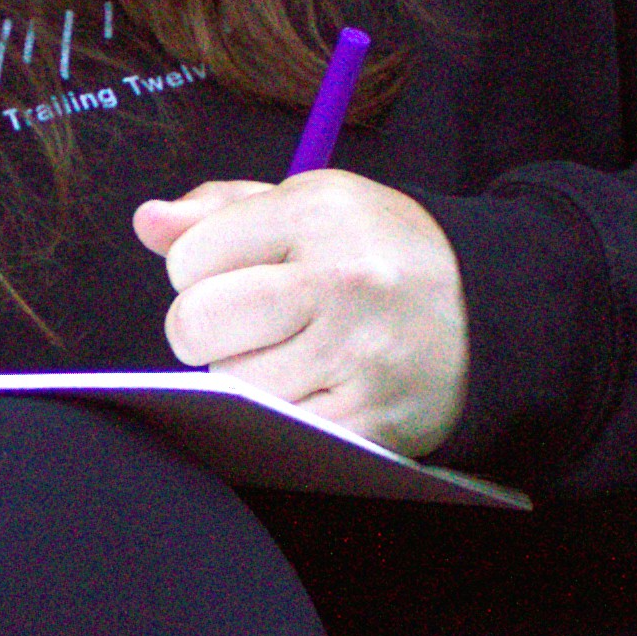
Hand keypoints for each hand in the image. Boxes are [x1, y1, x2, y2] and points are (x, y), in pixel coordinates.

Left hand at [134, 170, 469, 457]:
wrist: (489, 312)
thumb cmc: (379, 255)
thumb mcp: (311, 205)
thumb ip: (221, 210)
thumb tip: (147, 223)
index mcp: (319, 213)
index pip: (189, 259)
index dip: (202, 270)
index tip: (243, 272)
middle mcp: (340, 281)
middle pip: (194, 326)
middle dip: (207, 329)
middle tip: (253, 322)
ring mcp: (355, 356)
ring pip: (228, 386)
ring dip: (245, 377)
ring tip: (296, 354)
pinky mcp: (366, 421)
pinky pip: (271, 430)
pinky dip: (277, 418)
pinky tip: (312, 390)